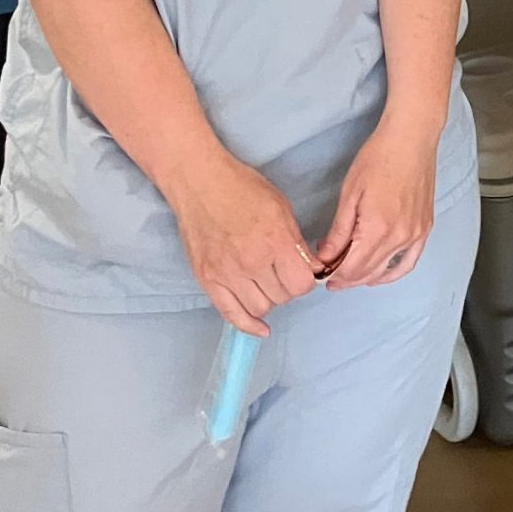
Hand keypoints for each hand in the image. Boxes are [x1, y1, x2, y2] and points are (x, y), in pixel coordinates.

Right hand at [169, 151, 321, 336]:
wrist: (200, 183)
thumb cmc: (243, 188)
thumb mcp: (282, 208)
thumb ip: (297, 241)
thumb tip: (312, 268)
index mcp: (275, 240)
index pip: (302, 283)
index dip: (307, 279)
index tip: (304, 271)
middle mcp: (251, 261)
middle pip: (283, 297)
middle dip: (289, 288)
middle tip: (284, 274)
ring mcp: (227, 273)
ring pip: (260, 308)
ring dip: (270, 301)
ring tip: (268, 285)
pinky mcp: (207, 279)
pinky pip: (231, 314)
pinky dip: (248, 325)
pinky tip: (261, 328)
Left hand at [318, 121, 438, 290]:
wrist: (411, 139)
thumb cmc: (378, 158)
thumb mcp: (350, 193)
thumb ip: (338, 231)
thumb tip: (325, 257)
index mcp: (377, 229)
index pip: (351, 268)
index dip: (333, 275)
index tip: (321, 274)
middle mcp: (399, 237)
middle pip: (367, 272)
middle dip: (346, 279)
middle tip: (329, 277)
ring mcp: (415, 234)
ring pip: (386, 270)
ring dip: (365, 278)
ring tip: (349, 277)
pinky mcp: (425, 228)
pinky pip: (410, 261)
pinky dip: (393, 273)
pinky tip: (379, 275)